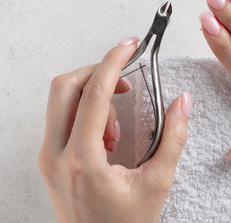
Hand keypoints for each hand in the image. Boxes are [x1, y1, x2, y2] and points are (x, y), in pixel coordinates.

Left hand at [38, 37, 191, 222]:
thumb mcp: (157, 184)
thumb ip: (173, 139)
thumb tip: (183, 102)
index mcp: (81, 160)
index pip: (93, 94)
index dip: (113, 62)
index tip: (129, 45)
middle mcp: (54, 155)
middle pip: (64, 87)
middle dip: (96, 71)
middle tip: (126, 78)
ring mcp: (47, 157)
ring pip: (59, 101)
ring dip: (91, 96)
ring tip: (118, 127)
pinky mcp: (48, 160)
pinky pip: (61, 119)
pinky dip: (85, 113)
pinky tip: (107, 136)